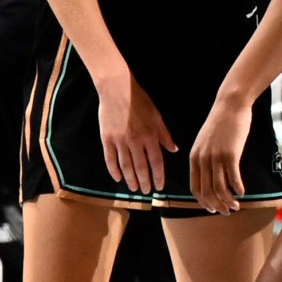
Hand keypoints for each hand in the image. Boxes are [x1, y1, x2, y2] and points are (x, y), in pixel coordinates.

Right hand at [97, 67, 180, 196]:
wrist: (117, 90)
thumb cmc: (140, 101)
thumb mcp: (157, 116)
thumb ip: (165, 135)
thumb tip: (174, 149)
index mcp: (150, 136)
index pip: (156, 162)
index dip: (158, 176)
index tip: (159, 187)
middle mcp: (135, 141)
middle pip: (141, 167)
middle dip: (144, 181)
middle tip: (146, 192)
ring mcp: (120, 141)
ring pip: (126, 166)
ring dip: (130, 179)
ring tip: (133, 189)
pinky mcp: (107, 139)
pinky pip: (110, 158)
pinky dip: (114, 170)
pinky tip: (117, 178)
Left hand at [186, 91, 249, 213]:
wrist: (229, 105)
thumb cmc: (221, 124)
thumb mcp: (206, 142)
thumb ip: (205, 158)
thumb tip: (211, 175)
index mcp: (194, 158)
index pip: (194, 187)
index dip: (203, 201)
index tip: (213, 209)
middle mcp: (202, 159)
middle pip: (206, 191)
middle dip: (216, 205)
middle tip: (226, 212)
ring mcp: (215, 157)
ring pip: (218, 188)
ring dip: (227, 201)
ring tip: (236, 207)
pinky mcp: (230, 153)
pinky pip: (232, 177)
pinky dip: (237, 188)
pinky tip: (243, 193)